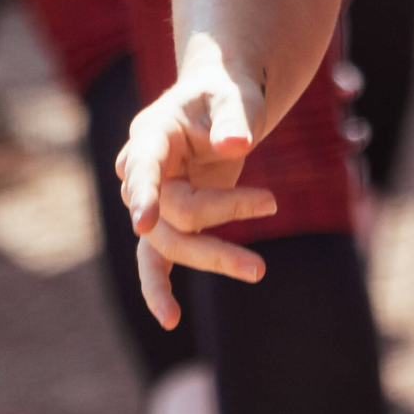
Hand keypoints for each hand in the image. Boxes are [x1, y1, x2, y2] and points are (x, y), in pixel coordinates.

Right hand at [115, 35, 280, 329]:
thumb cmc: (228, 93)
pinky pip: (156, 260)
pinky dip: (160, 288)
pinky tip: (170, 320)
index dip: (143, 193)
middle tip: (272, 202)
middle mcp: (142, 171)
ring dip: (213, 256)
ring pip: (170, 241)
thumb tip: (237, 146)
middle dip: (219, 215)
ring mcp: (153, 200)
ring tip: (259, 270)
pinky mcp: (169, 221)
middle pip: (171, 210)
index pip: (141, 166)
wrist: (222, 101)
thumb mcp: (236, 96)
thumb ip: (235, 118)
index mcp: (151, 134)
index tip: (144, 223)